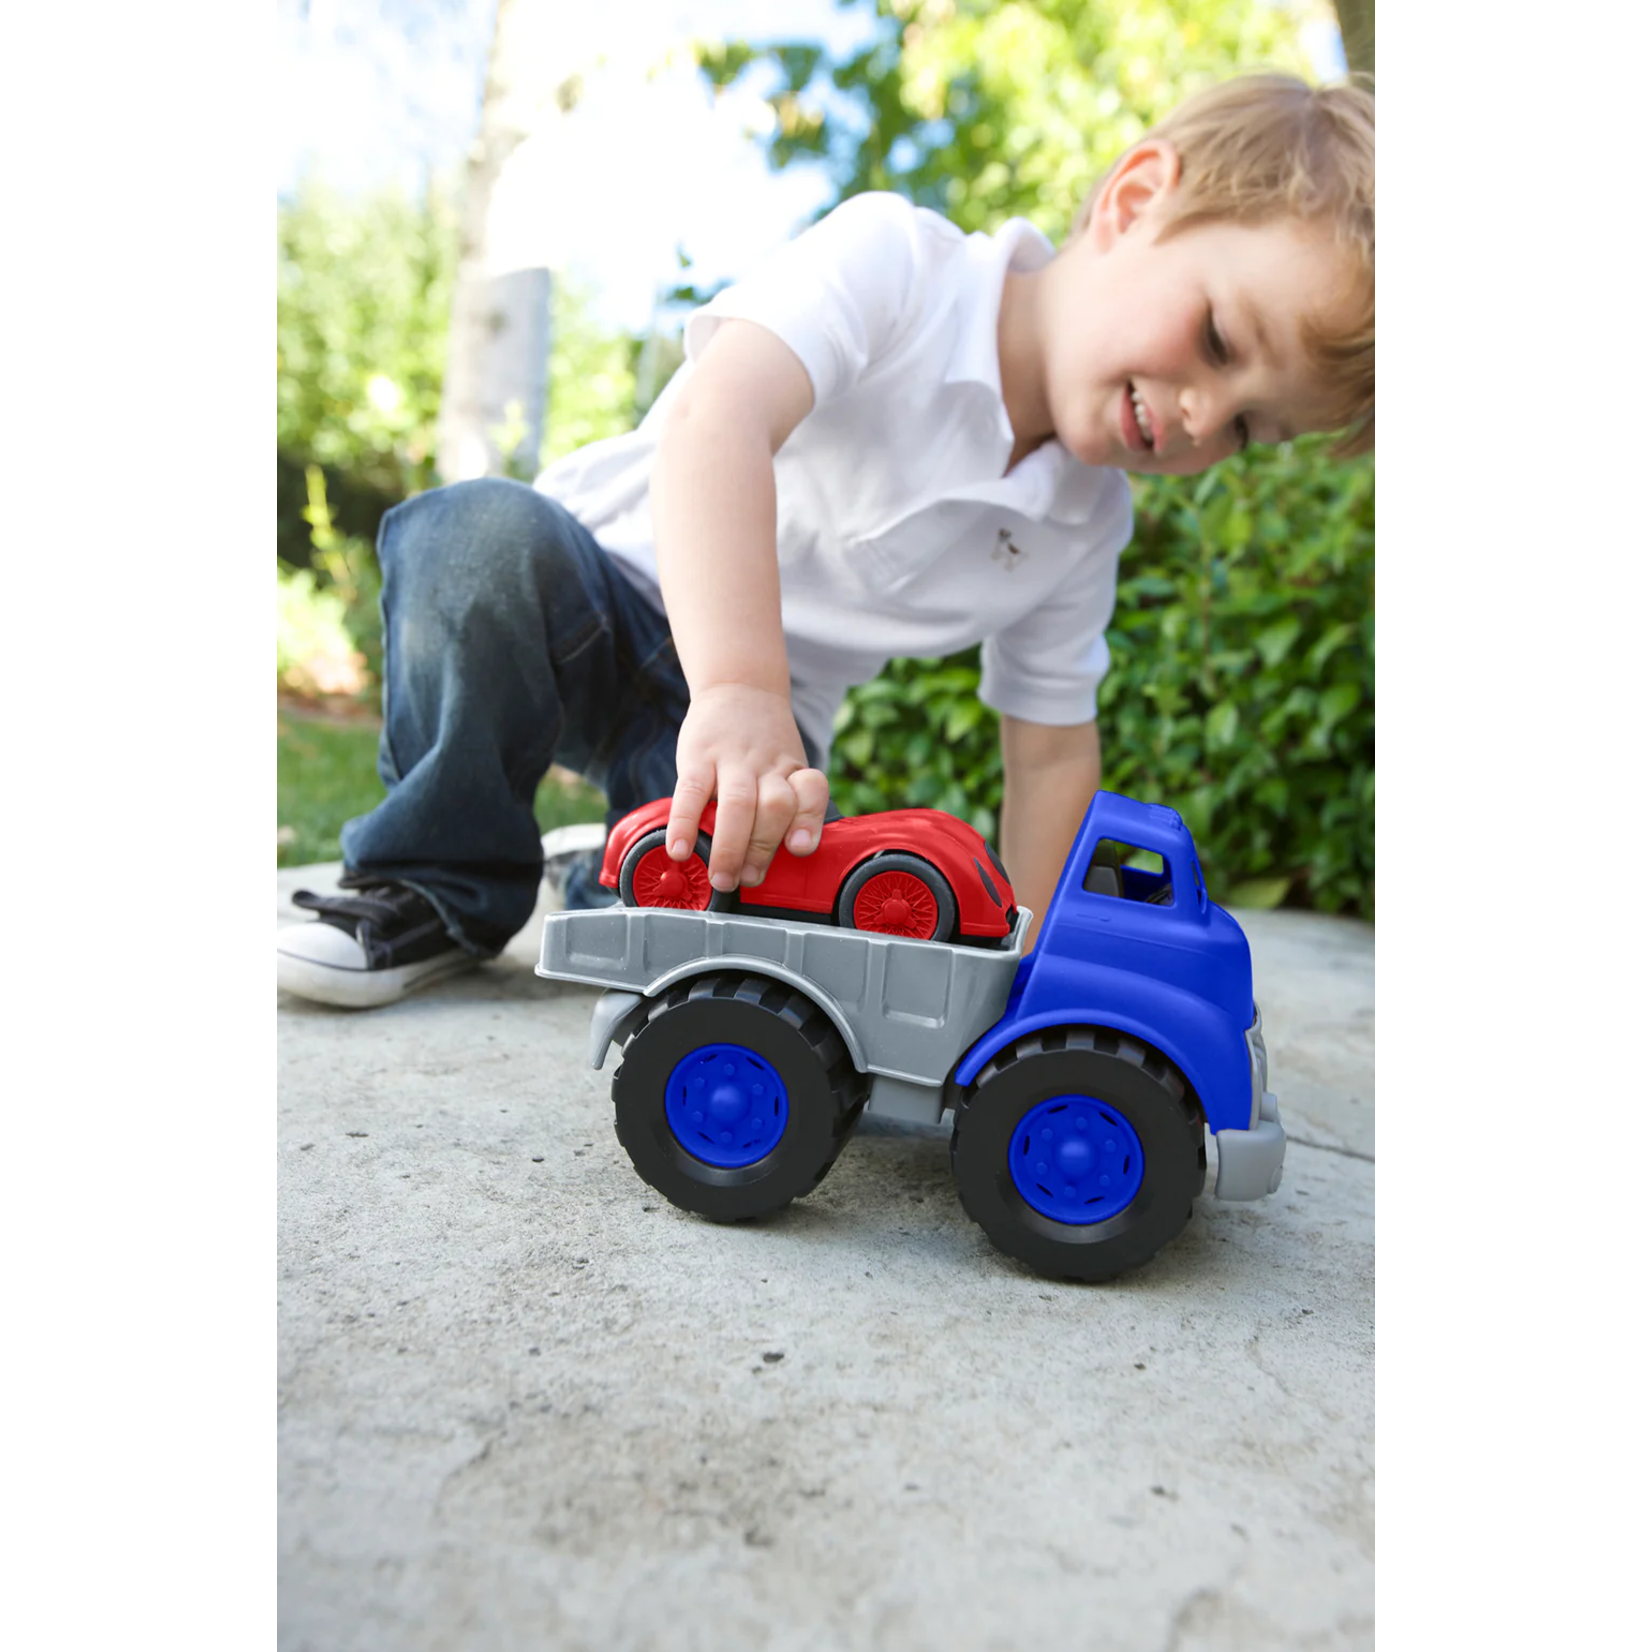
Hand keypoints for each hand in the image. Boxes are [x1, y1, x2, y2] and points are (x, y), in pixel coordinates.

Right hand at [668, 685, 829, 892]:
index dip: (808, 820)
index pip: (811, 793)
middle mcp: (767, 766)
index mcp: (793, 771)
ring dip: (730, 847)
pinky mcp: (698, 756)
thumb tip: (775, 860)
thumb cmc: (764, 742)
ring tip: (721, 878)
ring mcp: (733, 760)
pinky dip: (685, 823)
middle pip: (774, 807)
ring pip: (738, 805)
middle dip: (762, 849)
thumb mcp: (787, 764)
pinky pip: (692, 792)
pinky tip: (680, 848)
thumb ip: (787, 806)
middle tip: (748, 879)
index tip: (799, 848)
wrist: (738, 686)